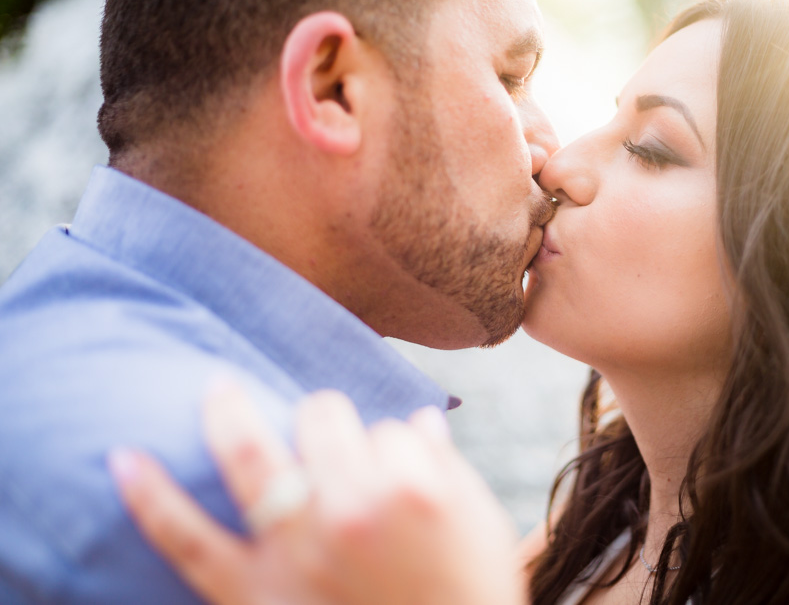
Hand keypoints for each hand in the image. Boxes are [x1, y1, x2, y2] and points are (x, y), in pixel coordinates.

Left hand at [109, 379, 526, 604]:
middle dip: (325, 418)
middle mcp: (349, 507)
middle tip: (326, 433)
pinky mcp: (252, 591)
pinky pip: (188, 538)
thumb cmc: (466, 593)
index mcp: (411, 487)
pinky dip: (151, 498)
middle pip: (323, 421)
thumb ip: (448, 467)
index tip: (393, 464)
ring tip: (217, 388)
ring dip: (229, 412)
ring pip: (255, 454)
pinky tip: (124, 458)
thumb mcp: (479, 526)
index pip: (386, 426)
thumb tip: (417, 422)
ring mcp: (296, 547)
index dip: (390, 442)